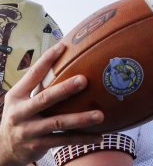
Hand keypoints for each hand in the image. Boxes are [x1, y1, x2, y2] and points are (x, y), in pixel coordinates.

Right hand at [0, 43, 103, 165]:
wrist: (3, 149)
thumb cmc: (19, 117)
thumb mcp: (20, 100)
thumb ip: (37, 85)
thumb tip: (61, 63)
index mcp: (17, 96)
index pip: (32, 74)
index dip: (46, 60)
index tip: (62, 47)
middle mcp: (21, 112)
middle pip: (45, 98)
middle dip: (65, 88)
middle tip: (84, 80)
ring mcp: (29, 130)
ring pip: (58, 122)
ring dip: (81, 119)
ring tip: (100, 115)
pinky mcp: (38, 145)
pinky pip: (64, 141)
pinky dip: (82, 139)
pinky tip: (99, 137)